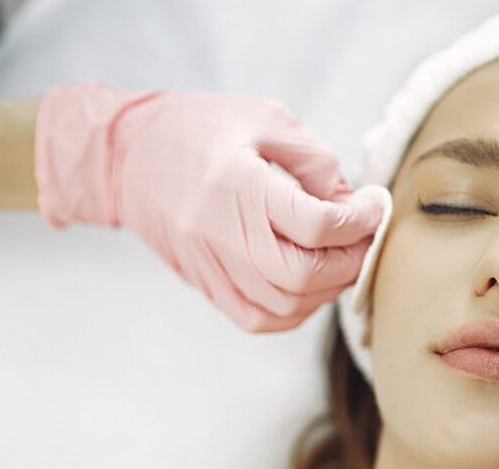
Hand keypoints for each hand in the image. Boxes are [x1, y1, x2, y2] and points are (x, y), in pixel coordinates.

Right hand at [35, 83, 383, 331]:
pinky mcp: (203, 283)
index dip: (358, 222)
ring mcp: (208, 264)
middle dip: (349, 262)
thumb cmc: (196, 129)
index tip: (373, 209)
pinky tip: (309, 286)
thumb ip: (315, 160)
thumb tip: (352, 204)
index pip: (314, 225)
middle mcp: (218, 231)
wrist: (125, 155)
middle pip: (302, 274)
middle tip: (364, 239)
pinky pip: (256, 319)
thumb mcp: (264, 118)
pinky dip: (294, 312)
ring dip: (326, 290)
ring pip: (283, 305)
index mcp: (235, 184)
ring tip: (341, 260)